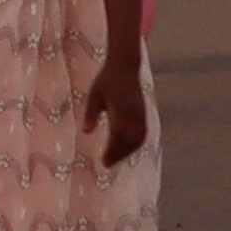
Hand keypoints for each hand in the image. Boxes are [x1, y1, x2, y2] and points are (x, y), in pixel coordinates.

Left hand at [90, 48, 148, 166]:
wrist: (126, 65)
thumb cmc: (106, 80)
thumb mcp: (94, 95)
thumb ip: (91, 114)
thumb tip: (85, 132)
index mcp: (120, 110)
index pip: (118, 137)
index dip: (111, 151)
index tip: (103, 162)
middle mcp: (133, 115)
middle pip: (129, 142)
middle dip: (118, 155)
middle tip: (106, 164)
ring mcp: (141, 115)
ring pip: (138, 140)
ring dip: (128, 152)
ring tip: (115, 159)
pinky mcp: (144, 114)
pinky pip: (142, 134)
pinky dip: (135, 144)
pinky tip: (126, 149)